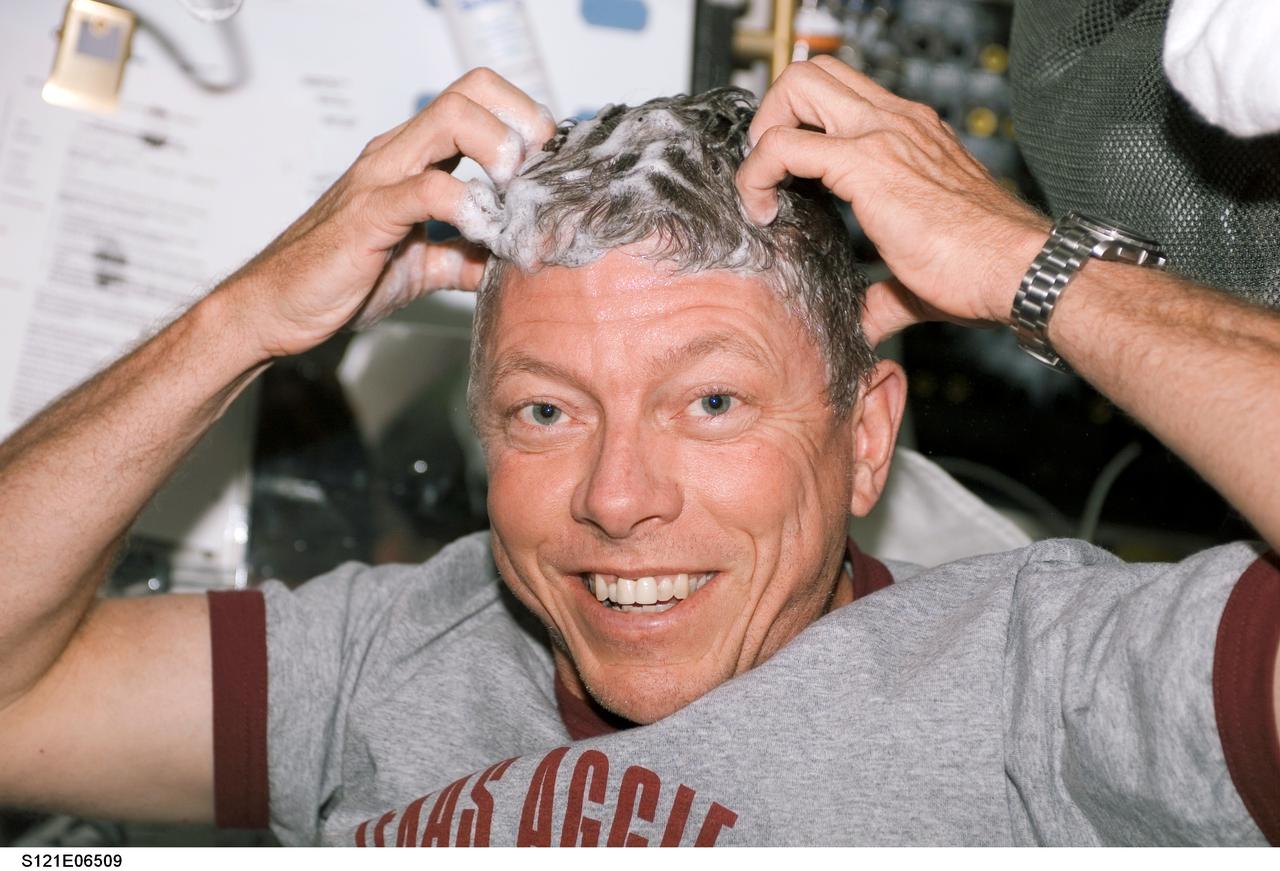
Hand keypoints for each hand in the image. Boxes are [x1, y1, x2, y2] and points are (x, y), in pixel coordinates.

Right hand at [223, 68, 555, 358]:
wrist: (277, 308)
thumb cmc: (340, 278)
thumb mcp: (422, 267)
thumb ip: (466, 258)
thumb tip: (511, 263)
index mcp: (414, 158)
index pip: (479, 100)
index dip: (523, 124)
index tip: (547, 172)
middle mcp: (399, 154)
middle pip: (473, 90)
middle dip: (522, 124)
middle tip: (540, 178)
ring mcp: (382, 179)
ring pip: (453, 119)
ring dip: (501, 151)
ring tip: (517, 200)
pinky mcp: (368, 216)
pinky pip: (428, 190)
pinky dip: (468, 207)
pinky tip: (483, 237)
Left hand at [736, 56, 1049, 346]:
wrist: (1021, 269)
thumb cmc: (985, 267)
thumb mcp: (917, 274)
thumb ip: (884, 293)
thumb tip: (866, 319)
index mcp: (910, 134)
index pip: (839, 96)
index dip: (798, 127)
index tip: (784, 179)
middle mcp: (896, 122)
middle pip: (813, 73)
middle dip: (773, 114)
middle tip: (768, 170)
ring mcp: (883, 135)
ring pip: (797, 87)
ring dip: (763, 132)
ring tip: (761, 186)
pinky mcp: (868, 163)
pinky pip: (785, 145)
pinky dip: (757, 173)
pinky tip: (763, 212)